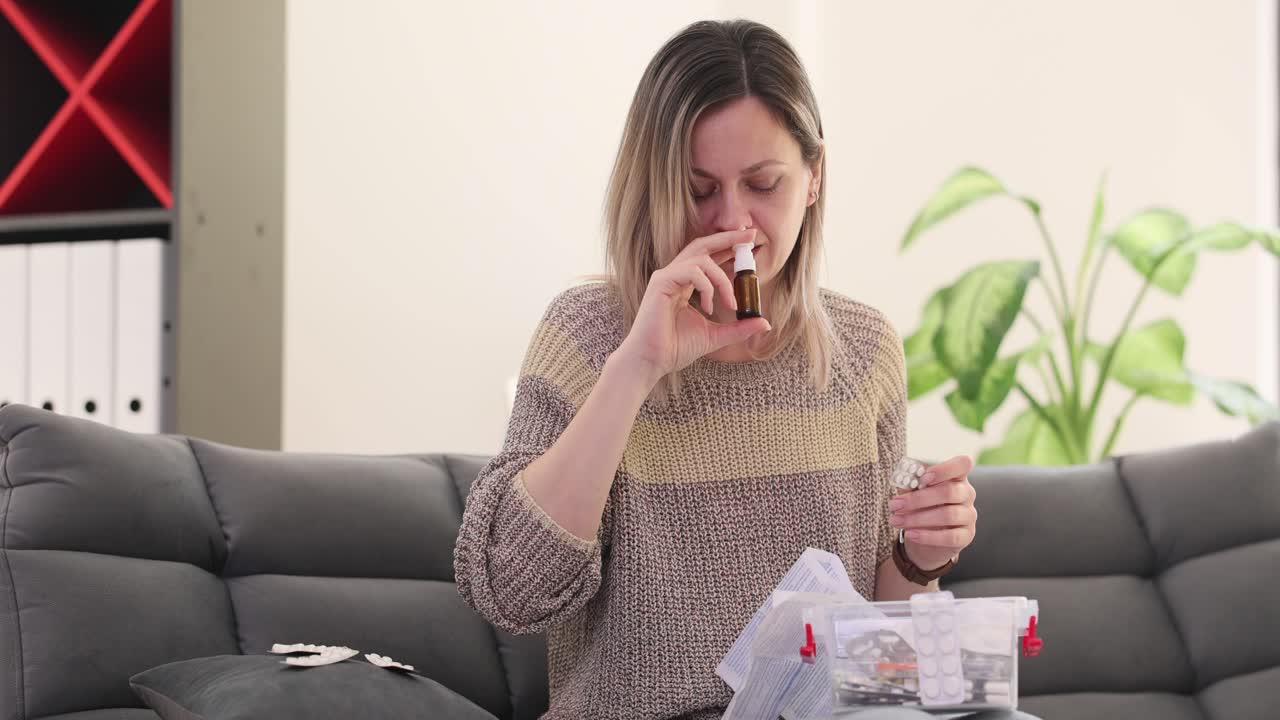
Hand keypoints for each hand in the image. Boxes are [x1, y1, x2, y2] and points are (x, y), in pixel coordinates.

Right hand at [614, 228, 771, 386]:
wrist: (653, 361)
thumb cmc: (676, 348)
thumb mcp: (716, 336)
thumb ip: (738, 327)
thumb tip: (765, 322)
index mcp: (685, 284)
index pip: (708, 258)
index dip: (728, 248)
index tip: (749, 243)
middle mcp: (675, 276)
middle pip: (702, 245)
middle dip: (728, 238)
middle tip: (751, 235)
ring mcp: (666, 277)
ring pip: (701, 259)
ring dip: (722, 278)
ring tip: (730, 303)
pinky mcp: (661, 282)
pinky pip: (692, 271)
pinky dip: (707, 286)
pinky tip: (708, 308)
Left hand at [888, 455, 976, 569]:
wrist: (926, 536)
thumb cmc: (920, 506)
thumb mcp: (913, 492)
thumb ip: (911, 483)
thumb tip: (904, 479)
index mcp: (956, 476)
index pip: (962, 464)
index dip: (944, 469)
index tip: (923, 478)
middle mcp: (966, 493)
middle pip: (949, 492)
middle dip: (918, 499)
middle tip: (895, 504)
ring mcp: (969, 515)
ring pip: (948, 515)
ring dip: (917, 518)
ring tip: (896, 520)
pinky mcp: (966, 535)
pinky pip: (950, 537)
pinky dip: (927, 536)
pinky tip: (910, 534)